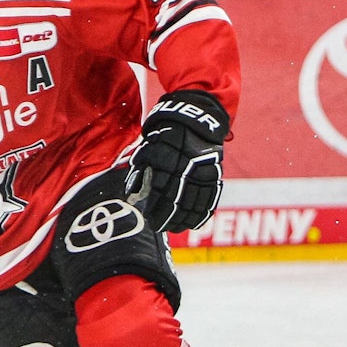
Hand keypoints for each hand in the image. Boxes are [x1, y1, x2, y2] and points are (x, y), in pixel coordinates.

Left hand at [126, 90, 228, 232]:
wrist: (195, 118)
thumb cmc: (164, 134)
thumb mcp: (148, 146)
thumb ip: (140, 169)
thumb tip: (130, 193)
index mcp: (168, 159)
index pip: (160, 191)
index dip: (156, 209)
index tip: (150, 221)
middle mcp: (187, 166)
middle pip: (178, 199)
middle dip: (168, 217)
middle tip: (160, 228)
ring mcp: (204, 170)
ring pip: (196, 201)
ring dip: (185, 218)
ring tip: (176, 228)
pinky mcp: (216, 172)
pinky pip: (211, 197)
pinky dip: (204, 211)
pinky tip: (196, 223)